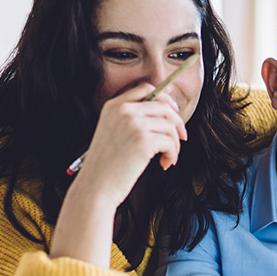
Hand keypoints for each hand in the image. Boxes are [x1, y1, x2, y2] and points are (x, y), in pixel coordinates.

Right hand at [75, 82, 188, 207]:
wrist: (95, 187)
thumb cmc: (106, 166)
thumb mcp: (112, 133)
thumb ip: (131, 119)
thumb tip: (164, 112)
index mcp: (113, 106)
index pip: (146, 88)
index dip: (164, 98)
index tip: (174, 111)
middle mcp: (123, 111)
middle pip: (164, 105)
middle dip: (177, 121)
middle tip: (181, 137)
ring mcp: (133, 124)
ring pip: (170, 125)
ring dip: (174, 143)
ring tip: (168, 157)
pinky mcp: (143, 141)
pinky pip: (170, 142)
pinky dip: (172, 154)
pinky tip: (164, 164)